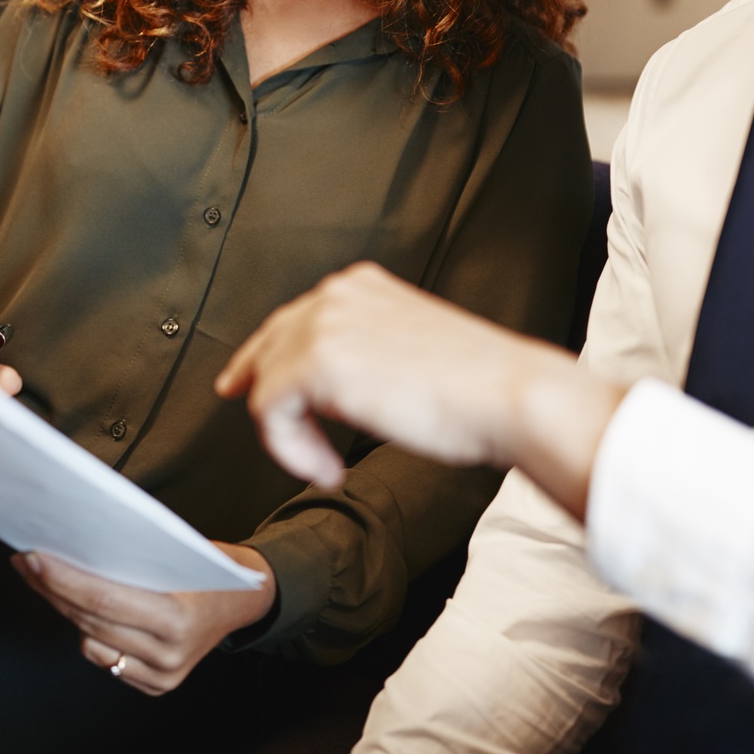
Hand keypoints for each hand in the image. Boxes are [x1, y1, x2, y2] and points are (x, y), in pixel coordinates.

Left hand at [14, 544, 276, 695]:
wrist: (244, 602)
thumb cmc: (209, 568)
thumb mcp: (179, 555)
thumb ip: (134, 559)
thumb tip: (75, 544)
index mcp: (178, 619)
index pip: (104, 600)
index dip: (62, 579)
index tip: (33, 557)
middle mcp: (170, 654)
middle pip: (91, 621)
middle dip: (52, 589)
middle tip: (26, 561)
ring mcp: (163, 674)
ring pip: (92, 641)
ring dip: (65, 609)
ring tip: (46, 579)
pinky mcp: (155, 685)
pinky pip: (104, 658)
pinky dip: (90, 633)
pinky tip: (81, 610)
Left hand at [214, 262, 624, 517]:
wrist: (506, 395)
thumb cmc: (477, 386)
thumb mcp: (409, 350)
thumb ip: (364, 353)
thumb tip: (330, 389)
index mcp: (362, 286)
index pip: (294, 319)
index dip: (264, 358)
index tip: (246, 385)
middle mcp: (337, 295)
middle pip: (269, 345)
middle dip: (259, 392)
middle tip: (269, 433)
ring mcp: (324, 324)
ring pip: (268, 385)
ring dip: (294, 437)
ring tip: (327, 464)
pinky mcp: (315, 363)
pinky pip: (271, 415)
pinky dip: (294, 451)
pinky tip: (328, 468)